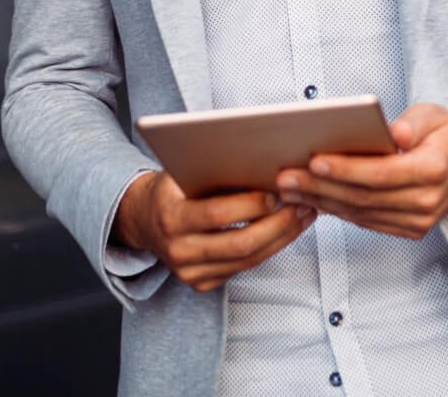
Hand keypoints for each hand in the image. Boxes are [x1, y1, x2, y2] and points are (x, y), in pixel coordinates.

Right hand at [111, 170, 315, 291]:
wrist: (144, 219)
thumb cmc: (172, 188)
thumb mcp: (185, 173)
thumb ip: (217, 172)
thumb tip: (265, 164)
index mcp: (171, 218)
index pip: (217, 214)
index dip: (250, 205)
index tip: (276, 192)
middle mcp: (178, 250)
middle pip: (239, 244)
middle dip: (278, 225)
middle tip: (302, 204)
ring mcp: (189, 272)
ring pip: (247, 260)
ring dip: (282, 237)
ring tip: (303, 214)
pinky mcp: (201, 283)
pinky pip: (243, 268)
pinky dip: (270, 248)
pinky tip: (288, 230)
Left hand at [275, 104, 447, 240]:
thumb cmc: (445, 133)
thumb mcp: (434, 115)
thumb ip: (414, 124)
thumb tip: (393, 133)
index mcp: (435, 170)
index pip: (383, 174)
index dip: (347, 169)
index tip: (315, 160)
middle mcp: (427, 202)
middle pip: (365, 198)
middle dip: (322, 187)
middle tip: (287, 177)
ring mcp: (418, 221)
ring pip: (361, 214)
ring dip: (322, 202)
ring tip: (290, 189)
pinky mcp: (409, 230)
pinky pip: (366, 222)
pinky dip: (337, 211)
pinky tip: (314, 199)